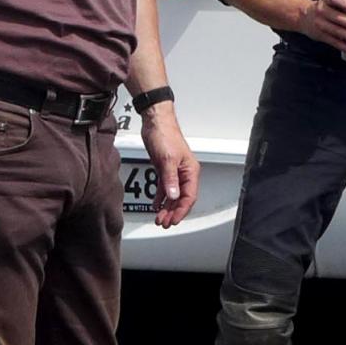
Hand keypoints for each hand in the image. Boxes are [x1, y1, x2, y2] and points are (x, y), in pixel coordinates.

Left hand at [138, 105, 198, 227]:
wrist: (155, 122)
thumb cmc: (165, 135)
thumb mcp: (167, 159)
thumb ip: (170, 180)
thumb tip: (173, 197)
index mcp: (190, 171)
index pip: (189, 197)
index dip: (181, 210)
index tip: (173, 220)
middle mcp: (184, 173)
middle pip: (181, 199)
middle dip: (173, 212)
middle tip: (164, 223)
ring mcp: (175, 172)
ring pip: (173, 195)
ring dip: (167, 208)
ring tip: (159, 218)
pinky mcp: (165, 169)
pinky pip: (165, 188)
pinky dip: (160, 198)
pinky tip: (156, 205)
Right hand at [298, 0, 345, 58]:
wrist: (304, 16)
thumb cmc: (324, 8)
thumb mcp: (330, 1)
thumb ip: (343, 5)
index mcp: (326, 0)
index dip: (345, 3)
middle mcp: (322, 11)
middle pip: (337, 17)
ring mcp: (320, 24)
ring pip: (336, 31)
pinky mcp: (320, 35)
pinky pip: (334, 42)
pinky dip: (344, 46)